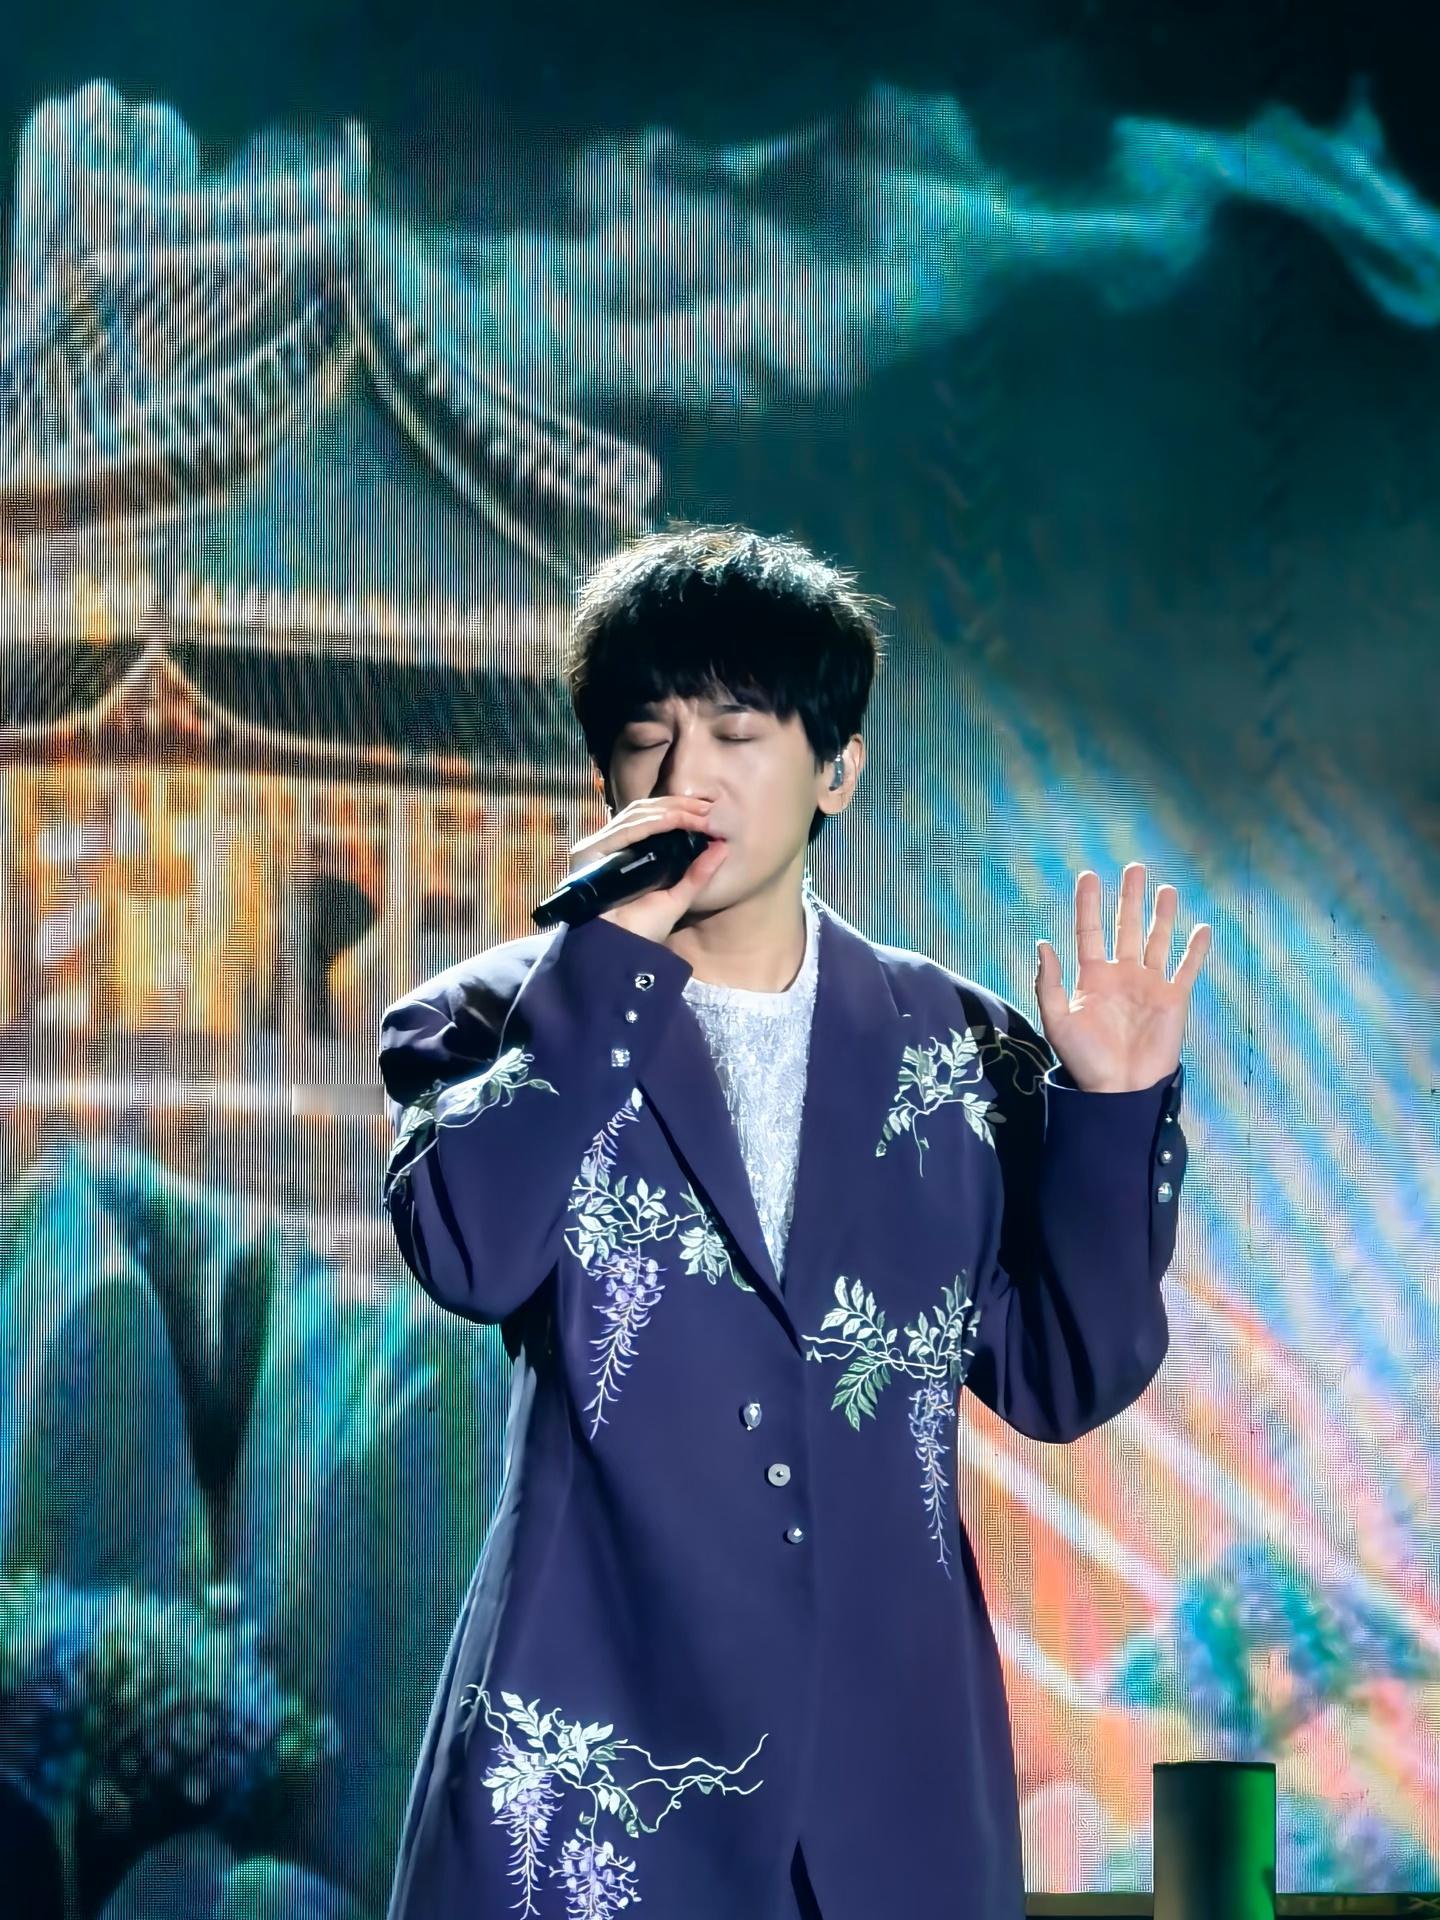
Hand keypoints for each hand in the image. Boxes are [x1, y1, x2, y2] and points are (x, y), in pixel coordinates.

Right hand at [567, 795, 729, 946]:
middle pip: (643, 813)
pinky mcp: (589, 852)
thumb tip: (723, 847)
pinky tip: (675, 819)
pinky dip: (652, 822)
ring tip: (698, 813)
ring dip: (670, 811)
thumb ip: (697, 874)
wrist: (619, 949)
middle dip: (678, 807)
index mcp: (626, 855)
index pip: (650, 821)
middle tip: (707, 809)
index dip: (678, 812)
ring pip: (636, 816)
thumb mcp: (677, 898)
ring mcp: (597, 848)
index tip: (707, 813)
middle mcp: (609, 848)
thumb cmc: (642, 930)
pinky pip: (626, 830)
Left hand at [1034, 864, 1211, 1092]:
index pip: (1090, 931)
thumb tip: (1043, 944)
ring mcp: (1149, 984)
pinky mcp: (1174, 998)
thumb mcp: (1057, 1020)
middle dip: (1130, 898)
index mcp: (1092, 976)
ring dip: (1162, 915)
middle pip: (1126, 927)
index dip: (1088, 904)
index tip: (1088, 876)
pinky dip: (1195, 950)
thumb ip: (1049, 983)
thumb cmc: (1085, 1058)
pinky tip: (1202, 929)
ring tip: (1166, 889)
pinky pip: (1187, 968)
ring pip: (1158, 940)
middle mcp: (1122, 974)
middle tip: (1134, 869)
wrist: (1120, 1088)